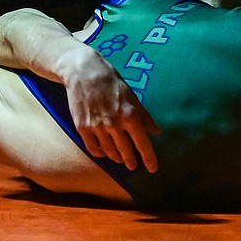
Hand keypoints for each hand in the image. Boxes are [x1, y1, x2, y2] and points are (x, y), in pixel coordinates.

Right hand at [62, 48, 161, 172]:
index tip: (153, 169)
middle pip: (126, 152)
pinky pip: (93, 148)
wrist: (83, 72)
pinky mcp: (82, 128)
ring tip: (120, 159)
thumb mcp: (132, 96)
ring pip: (109, 152)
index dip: (149, 159)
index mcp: (130, 115)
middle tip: (133, 165)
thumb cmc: (111, 81)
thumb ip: (144, 116)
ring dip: (116, 158)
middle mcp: (114, 124)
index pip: (143, 144)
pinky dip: (100, 153)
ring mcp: (97, 127)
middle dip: (131, 161)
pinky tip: (104, 153)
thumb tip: (157, 131)